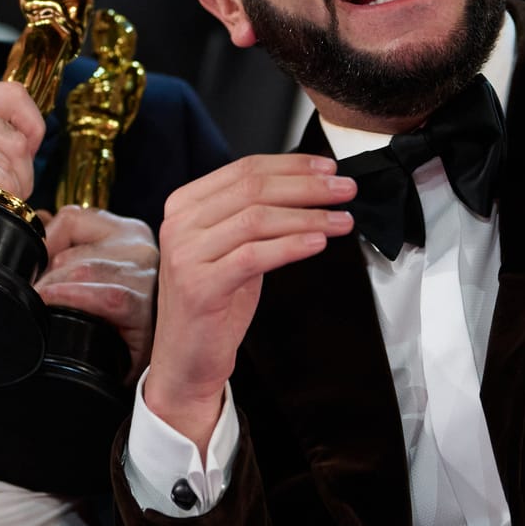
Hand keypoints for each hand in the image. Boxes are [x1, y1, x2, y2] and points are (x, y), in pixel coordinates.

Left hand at [37, 206, 158, 380]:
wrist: (162, 370)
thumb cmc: (120, 324)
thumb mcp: (97, 276)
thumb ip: (69, 245)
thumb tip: (41, 220)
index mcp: (127, 233)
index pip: (72, 218)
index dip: (44, 242)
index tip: (31, 269)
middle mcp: (142, 247)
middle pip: (72, 249)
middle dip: (43, 276)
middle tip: (29, 299)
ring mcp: (149, 277)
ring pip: (84, 269)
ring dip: (52, 290)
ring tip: (38, 307)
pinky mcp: (149, 308)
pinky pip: (107, 297)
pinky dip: (75, 299)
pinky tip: (56, 306)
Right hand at [144, 155, 355, 447]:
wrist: (186, 359)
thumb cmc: (215, 301)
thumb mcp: (230, 247)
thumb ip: (253, 214)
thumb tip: (307, 185)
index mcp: (185, 204)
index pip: (244, 169)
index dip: (291, 165)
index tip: (328, 168)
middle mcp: (179, 223)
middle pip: (254, 189)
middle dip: (307, 186)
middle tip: (344, 189)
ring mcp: (186, 254)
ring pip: (257, 219)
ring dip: (308, 216)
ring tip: (342, 220)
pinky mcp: (200, 286)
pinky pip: (254, 256)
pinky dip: (291, 246)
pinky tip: (318, 242)